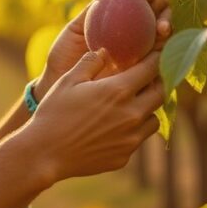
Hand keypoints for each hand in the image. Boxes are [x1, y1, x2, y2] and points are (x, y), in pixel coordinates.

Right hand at [24, 49, 164, 183]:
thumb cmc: (53, 112)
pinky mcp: (124, 156)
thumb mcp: (68, 80)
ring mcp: (130, 139)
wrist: (45, 154)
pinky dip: (132, 130)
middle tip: (149, 77)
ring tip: (132, 103)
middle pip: (161, 93)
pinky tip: (114, 127)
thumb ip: (90, 62)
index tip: (158, 51)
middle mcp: (131, 115)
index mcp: (118, 91)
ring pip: (154, 119)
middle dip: (158, 83)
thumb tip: (105, 51)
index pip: (151, 68)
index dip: (157, 57)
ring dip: (147, 108)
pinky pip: (137, 139)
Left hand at [35, 0, 171, 97]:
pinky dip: (166, 31)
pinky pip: (163, 41)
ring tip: (150, 1)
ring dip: (159, 2)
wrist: (67, 89)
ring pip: (158, 11)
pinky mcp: (149, 57)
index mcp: (110, 6)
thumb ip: (91, 11)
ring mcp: (140, 36)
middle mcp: (128, 18)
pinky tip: (163, 29)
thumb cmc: (65, 57)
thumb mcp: (74, 29)